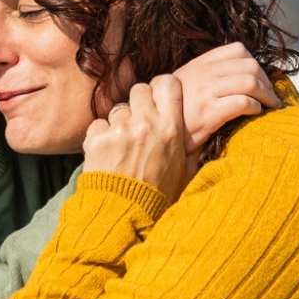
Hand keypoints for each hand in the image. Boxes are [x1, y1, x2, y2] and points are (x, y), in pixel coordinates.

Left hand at [83, 77, 192, 201]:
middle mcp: (146, 123)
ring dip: (120, 123)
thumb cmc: (159, 195)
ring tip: (123, 146)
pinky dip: (100, 136)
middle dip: (139, 103)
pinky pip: (98, 124)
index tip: (158, 98)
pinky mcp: (97, 139)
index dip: (161, 88)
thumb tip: (200, 129)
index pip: (167, 83)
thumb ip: (190, 144)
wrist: (126, 215)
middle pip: (139, 89)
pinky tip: (108, 154)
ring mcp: (120, 130)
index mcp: (171, 127)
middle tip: (139, 122)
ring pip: (118, 109)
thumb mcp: (184, 169)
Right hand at [172, 43, 282, 151]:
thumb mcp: (184, 83)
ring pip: (250, 82)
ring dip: (266, 94)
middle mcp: (204, 74)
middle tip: (271, 96)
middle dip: (266, 81)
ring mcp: (206, 92)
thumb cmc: (173, 112)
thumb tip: (233, 75)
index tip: (260, 79)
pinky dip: (255, 107)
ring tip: (270, 106)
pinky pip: (242, 102)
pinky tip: (255, 113)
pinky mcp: (209, 112)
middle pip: (250, 65)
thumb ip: (205, 74)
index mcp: (200, 64)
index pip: (237, 49)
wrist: (154, 130)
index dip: (255, 63)